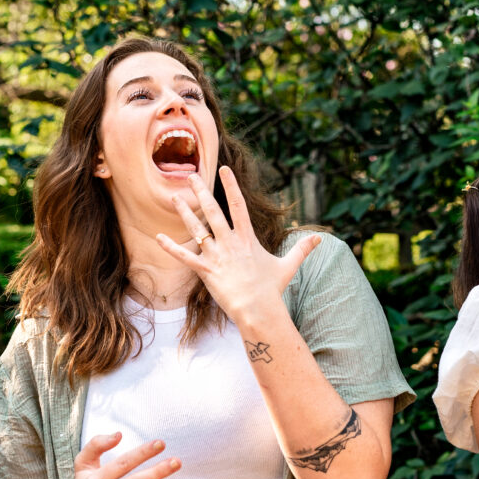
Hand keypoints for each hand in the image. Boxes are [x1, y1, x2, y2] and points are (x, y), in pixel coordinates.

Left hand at [155, 165, 320, 324]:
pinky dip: (171, 248)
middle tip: (190, 176)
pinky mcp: (206, 271)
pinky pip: (186, 258)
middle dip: (200, 192)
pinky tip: (157, 238)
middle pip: (212, 211)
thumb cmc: (272, 289)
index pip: (238, 205)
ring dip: (184, 213)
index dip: (230, 185)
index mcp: (247, 238)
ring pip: (197, 229)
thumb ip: (302, 249)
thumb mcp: (288, 265)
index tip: (223, 169)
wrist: (258, 309)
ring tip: (173, 198)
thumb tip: (320, 238)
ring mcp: (217, 256)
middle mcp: (230, 242)